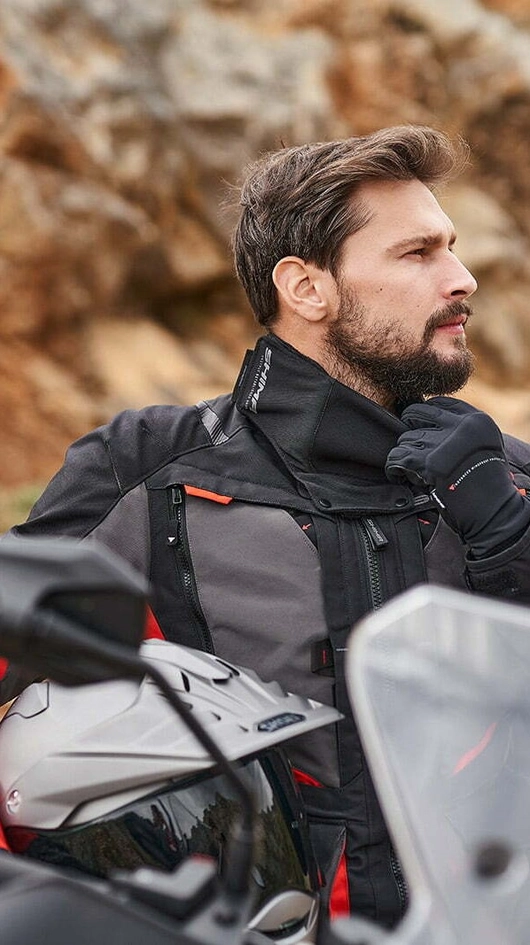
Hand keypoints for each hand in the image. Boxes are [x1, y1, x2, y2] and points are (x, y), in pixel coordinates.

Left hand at [385, 397, 529, 557]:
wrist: (492, 514)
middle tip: (411, 447)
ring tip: (411, 470)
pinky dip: (393, 468)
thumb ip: (461, 433)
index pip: (441, 402)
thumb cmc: (486, 486)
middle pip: (416, 413)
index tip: (420, 426)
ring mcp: (443, 443)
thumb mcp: (484, 447)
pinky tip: (398, 475)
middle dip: (408, 429)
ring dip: (404, 455)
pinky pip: (396, 457)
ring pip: (405, 438)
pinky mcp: (428, 463)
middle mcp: (460, 427)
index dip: (424, 415)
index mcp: (477, 421)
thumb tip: (425, 425)